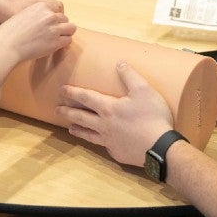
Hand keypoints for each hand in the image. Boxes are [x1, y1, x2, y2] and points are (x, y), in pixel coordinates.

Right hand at [0, 1, 75, 81]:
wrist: (6, 45)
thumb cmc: (8, 32)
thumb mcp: (21, 14)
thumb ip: (33, 15)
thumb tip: (37, 21)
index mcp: (41, 6)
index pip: (58, 6)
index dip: (56, 15)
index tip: (53, 22)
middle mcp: (49, 15)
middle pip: (65, 18)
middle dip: (61, 25)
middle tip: (54, 32)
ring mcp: (54, 28)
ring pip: (71, 28)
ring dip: (65, 33)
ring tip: (58, 39)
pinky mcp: (55, 42)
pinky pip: (68, 40)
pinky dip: (63, 43)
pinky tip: (56, 45)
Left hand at [56, 62, 172, 166]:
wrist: (160, 148)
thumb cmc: (152, 117)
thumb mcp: (144, 90)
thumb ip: (130, 76)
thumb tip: (119, 63)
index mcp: (108, 108)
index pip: (86, 97)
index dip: (73, 92)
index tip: (61, 90)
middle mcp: (104, 125)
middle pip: (81, 117)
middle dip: (68, 112)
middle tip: (57, 110)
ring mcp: (109, 141)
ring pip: (88, 134)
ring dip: (78, 130)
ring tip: (70, 128)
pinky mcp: (117, 153)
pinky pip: (104, 146)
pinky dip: (98, 142)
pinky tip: (99, 142)